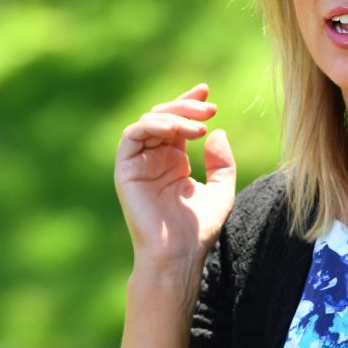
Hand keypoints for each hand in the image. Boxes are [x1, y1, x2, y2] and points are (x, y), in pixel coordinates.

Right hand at [114, 83, 235, 276]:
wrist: (179, 254)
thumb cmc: (199, 229)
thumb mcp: (222, 190)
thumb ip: (222, 161)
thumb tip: (217, 132)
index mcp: (173, 160)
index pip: (177, 122)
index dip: (189, 103)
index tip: (207, 92)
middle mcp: (154, 158)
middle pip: (163, 116)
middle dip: (186, 106)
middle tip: (210, 108)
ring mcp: (138, 163)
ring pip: (148, 121)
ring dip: (174, 116)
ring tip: (199, 127)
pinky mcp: (125, 170)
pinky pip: (132, 135)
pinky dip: (153, 126)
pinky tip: (177, 131)